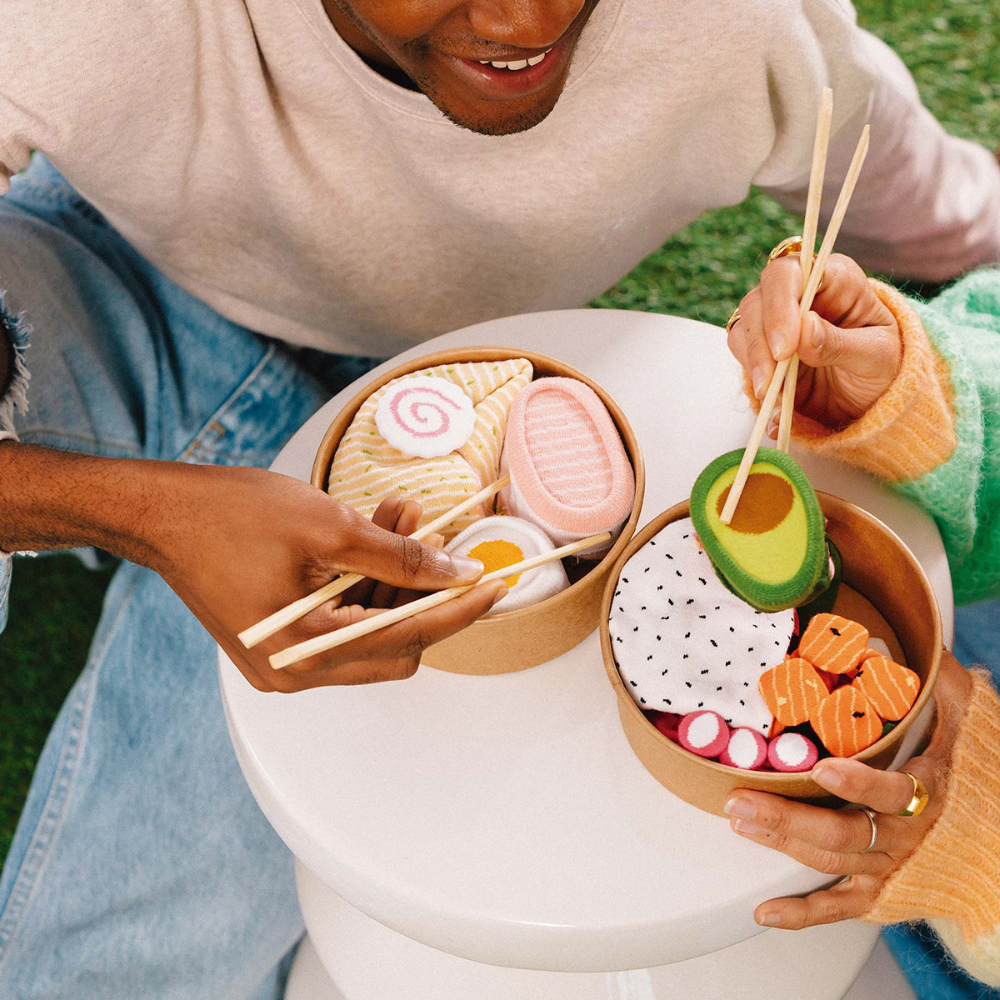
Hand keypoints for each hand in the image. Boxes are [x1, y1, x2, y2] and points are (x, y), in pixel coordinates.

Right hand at [152, 464, 503, 692]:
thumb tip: (457, 574)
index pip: (408, 637)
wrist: (163, 514)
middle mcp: (296, 671)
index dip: (459, 608)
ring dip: (395, 579)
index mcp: (306, 651)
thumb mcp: (331, 528)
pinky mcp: (279, 642)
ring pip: (369, 630)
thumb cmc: (233, 514)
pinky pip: (340, 622)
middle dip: (424, 593)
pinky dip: (363, 583)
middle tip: (442, 540)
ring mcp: (285, 661)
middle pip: (394, 645)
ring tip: (405, 515)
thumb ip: (401, 557)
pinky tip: (377, 532)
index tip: (496, 583)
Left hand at [724, 649, 972, 928]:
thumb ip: (939, 680)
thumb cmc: (983, 776)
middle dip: (787, 819)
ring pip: (832, 863)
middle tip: (740, 802)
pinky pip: (841, 908)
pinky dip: (803, 914)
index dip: (859, 784)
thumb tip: (899, 637)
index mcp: (930, 792)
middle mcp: (908, 838)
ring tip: (739, 821)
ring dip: (782, 844)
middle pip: (844, 834)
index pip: (894, 792)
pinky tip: (764, 912)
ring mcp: (893, 868)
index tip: (822, 768)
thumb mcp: (972, 720)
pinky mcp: (883, 892)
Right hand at [727, 254, 901, 432]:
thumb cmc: (881, 367)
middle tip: (772, 376)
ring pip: (746, 324)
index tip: (786, 348)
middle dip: (762, 338)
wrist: (871, 396)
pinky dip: (751, 374)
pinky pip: (742, 351)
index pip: (793, 273)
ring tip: (769, 392)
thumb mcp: (876, 358)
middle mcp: (800, 291)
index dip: (782, 305)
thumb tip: (805, 328)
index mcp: (836, 279)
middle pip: (760, 297)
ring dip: (753, 359)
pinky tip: (769, 396)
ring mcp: (777, 317)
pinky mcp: (763, 345)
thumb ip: (841, 344)